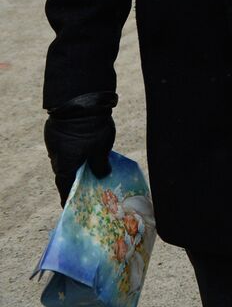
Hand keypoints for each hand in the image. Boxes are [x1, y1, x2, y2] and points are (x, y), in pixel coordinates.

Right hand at [44, 91, 117, 205]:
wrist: (80, 101)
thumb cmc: (92, 130)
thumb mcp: (101, 149)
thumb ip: (100, 165)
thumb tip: (101, 175)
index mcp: (64, 165)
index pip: (65, 187)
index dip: (69, 197)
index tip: (70, 205)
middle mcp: (55, 156)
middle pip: (65, 172)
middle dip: (75, 179)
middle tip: (85, 185)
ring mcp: (54, 143)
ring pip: (65, 158)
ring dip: (75, 162)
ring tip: (88, 166)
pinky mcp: (56, 131)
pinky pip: (65, 146)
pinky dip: (74, 150)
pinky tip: (85, 149)